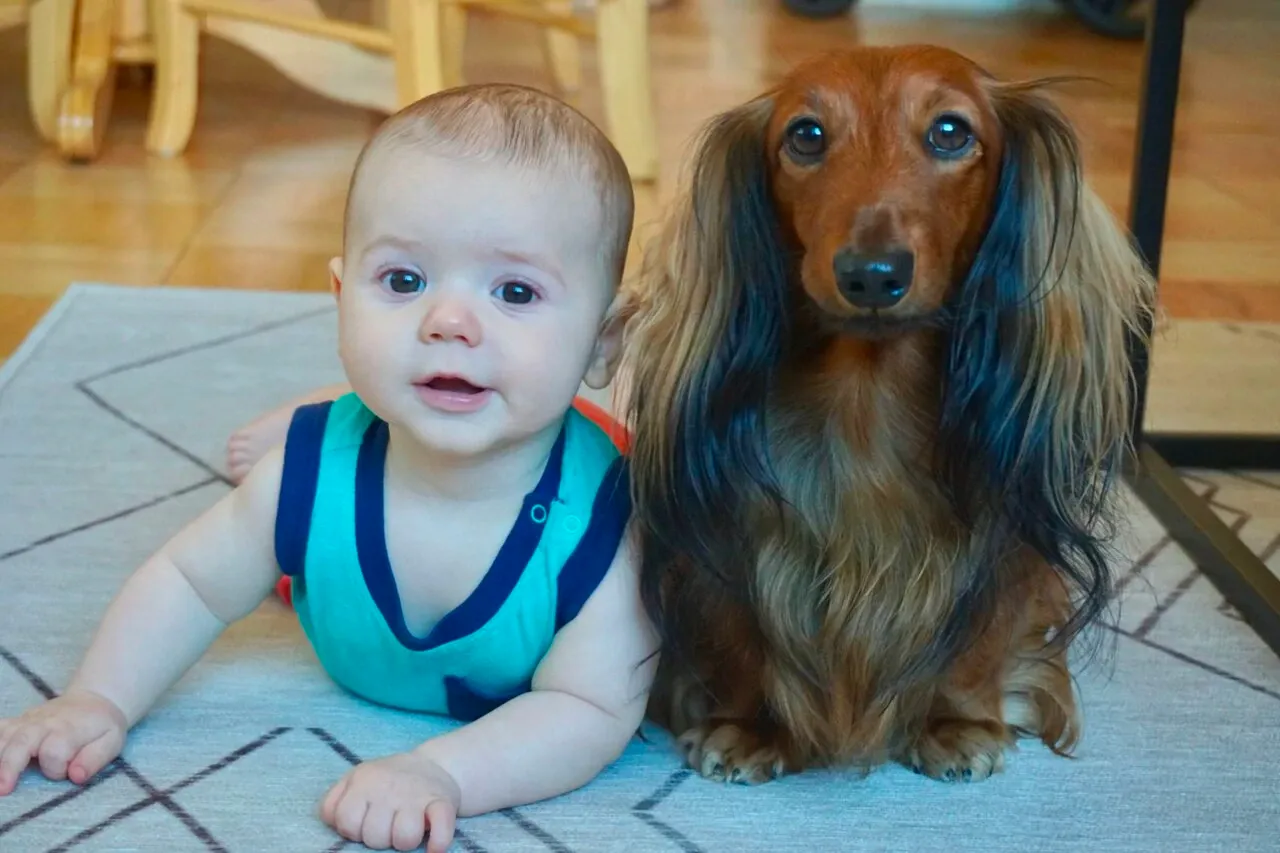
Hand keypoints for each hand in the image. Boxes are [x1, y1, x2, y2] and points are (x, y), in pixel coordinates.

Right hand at [0, 688, 127, 794]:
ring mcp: (27, 721)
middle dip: (10, 766)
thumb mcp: (111, 742)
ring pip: (4, 736)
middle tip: (3, 789)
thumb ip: (95, 759)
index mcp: (68, 729)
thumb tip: (76, 777)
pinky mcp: (16, 723)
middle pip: (21, 742)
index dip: (56, 768)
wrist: (94, 700)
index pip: (54, 751)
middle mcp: (44, 723)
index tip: (67, 773)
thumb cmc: (102, 726)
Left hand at [321, 750, 461, 851]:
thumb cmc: (386, 781)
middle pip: (375, 836)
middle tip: (388, 824)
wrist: (433, 765)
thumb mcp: (355, 780)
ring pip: (405, 838)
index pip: (346, 821)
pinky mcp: (443, 802)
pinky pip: (441, 830)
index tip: (364, 822)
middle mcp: (389, 787)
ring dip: (405, 842)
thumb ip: (335, 800)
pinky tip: (432, 847)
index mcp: (364, 781)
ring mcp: (417, 795)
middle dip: (380, 838)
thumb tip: (332, 822)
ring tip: (406, 830)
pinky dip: (438, 842)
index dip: (353, 830)